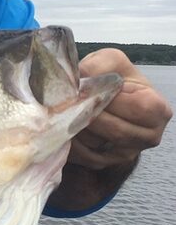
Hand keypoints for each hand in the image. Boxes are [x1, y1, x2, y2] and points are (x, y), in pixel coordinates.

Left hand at [69, 49, 171, 169]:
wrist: (108, 102)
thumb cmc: (113, 79)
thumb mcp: (111, 62)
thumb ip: (101, 65)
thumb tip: (82, 78)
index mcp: (158, 109)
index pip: (137, 108)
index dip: (110, 99)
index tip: (87, 89)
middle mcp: (149, 136)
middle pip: (115, 130)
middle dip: (88, 114)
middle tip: (69, 102)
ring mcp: (128, 153)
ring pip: (98, 145)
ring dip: (76, 128)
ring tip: (65, 113)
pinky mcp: (107, 163)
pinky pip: (84, 157)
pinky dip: (71, 142)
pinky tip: (66, 127)